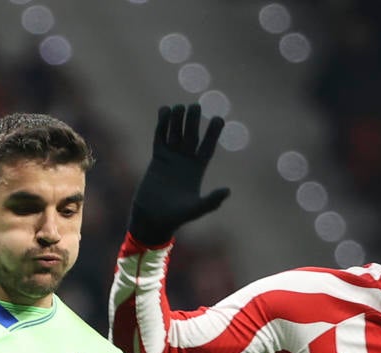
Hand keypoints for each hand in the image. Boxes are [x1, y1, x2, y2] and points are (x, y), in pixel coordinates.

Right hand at [129, 103, 230, 245]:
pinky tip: (164, 110)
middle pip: (191, 135)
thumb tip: (228, 191)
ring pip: (175, 133)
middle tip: (195, 106)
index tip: (218, 118)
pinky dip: (162, 125)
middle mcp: (186, 160)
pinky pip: (160, 137)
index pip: (207, 146)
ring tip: (179, 107)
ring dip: (177, 119)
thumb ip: (211, 201)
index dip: (213, 133)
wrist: (152, 219)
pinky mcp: (157, 158)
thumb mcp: (195, 209)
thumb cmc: (175, 217)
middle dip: (193, 121)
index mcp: (198, 169)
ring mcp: (171, 158)